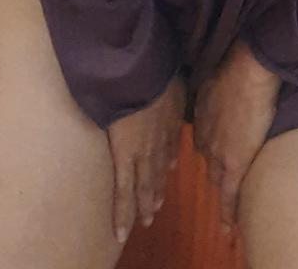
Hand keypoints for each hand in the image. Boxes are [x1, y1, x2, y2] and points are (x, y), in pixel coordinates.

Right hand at [106, 71, 185, 246]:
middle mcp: (161, 142)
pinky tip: (121, 231)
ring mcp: (143, 153)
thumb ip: (175, 85)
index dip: (168, 160)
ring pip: (144, 186)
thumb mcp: (174, 76)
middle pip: (159, 170)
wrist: (142, 73)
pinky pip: (123, 191)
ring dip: (146, 204)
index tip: (168, 170)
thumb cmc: (157, 67)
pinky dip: (122, 213)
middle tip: (156, 206)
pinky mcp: (125, 158)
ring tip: (146, 218)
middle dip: (158, 189)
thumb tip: (177, 79)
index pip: (170, 146)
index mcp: (172, 121)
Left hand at [192, 40, 280, 236]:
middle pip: (209, 162)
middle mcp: (204, 139)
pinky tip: (228, 230)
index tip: (217, 150)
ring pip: (217, 180)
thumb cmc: (236, 68)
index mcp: (200, 119)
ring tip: (224, 208)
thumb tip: (217, 92)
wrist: (247, 74)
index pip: (204, 141)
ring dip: (221, 191)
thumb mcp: (214, 79)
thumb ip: (213, 92)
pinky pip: (229, 195)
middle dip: (215, 169)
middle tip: (224, 176)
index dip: (211, 147)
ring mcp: (218, 154)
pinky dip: (228, 213)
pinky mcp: (234, 165)